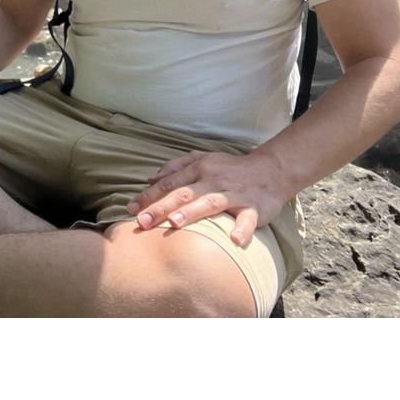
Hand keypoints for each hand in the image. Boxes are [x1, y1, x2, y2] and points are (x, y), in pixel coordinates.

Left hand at [126, 150, 288, 247]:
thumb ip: (175, 167)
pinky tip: (234, 240)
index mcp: (199, 168)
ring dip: (192, 213)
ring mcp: (233, 193)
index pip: (169, 183)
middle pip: (183, 193)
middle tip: (141, 222)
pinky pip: (248, 219)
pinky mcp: (254, 207)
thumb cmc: (229, 168)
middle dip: (161, 208)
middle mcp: (213, 179)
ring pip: (210, 203)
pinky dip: (242, 229)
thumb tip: (150, 179)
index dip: (149, 196)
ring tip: (175, 224)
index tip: (129, 209)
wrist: (270, 170)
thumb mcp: (202, 159)